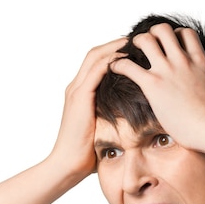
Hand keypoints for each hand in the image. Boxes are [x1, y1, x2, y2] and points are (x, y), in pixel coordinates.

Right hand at [50, 38, 126, 176]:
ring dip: (114, 47)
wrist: (68, 165)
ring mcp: (76, 92)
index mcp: (80, 93)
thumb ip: (113, 116)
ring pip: (95, 58)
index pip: (97, 63)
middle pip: (95, 54)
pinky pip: (94, 72)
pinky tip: (125, 58)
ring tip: (133, 42)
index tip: (134, 48)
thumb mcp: (104, 129)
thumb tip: (136, 118)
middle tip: (136, 38)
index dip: (114, 52)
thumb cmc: (87, 153)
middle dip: (115, 44)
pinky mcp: (79, 98)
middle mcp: (75, 88)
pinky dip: (109, 62)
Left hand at [110, 24, 204, 149]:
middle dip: (152, 34)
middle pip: (162, 30)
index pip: (184, 34)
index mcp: (199, 60)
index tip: (168, 46)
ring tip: (129, 53)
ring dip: (134, 44)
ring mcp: (166, 72)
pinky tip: (115, 68)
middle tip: (146, 47)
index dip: (175, 36)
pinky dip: (118, 64)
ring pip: (144, 40)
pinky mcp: (153, 86)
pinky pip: (128, 66)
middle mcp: (181, 61)